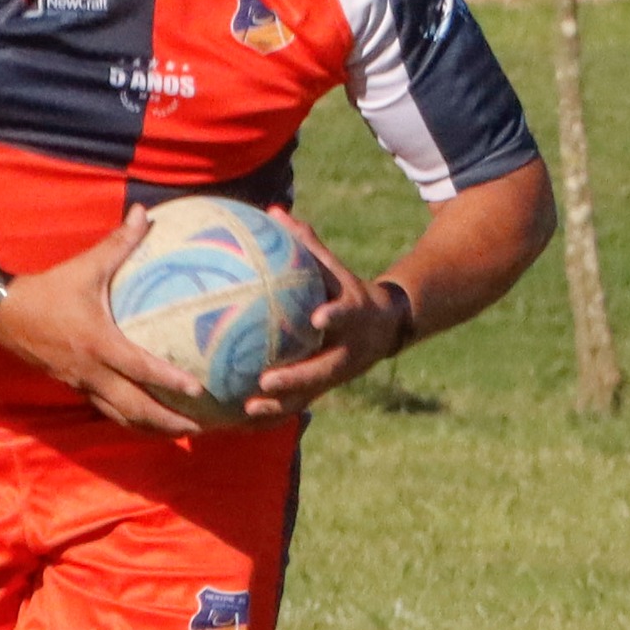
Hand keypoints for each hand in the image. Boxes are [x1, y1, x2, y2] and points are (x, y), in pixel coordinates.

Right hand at [0, 207, 206, 433]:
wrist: (3, 314)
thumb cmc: (49, 290)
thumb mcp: (86, 266)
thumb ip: (119, 243)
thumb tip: (144, 213)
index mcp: (99, 344)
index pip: (141, 368)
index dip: (170, 381)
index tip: (199, 391)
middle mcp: (93, 372)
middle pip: (135, 409)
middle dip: (167, 421)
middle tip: (198, 428)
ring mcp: (82, 384)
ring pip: (121, 416)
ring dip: (151, 427)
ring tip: (178, 432)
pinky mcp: (74, 387)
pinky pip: (106, 409)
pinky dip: (129, 418)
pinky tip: (146, 420)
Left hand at [243, 210, 409, 421]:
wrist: (387, 327)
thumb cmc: (349, 290)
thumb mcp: (335, 268)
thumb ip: (307, 244)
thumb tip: (274, 212)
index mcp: (354, 317)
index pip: (344, 316)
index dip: (333, 318)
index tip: (316, 319)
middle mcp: (349, 351)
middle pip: (324, 370)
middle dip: (297, 378)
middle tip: (266, 381)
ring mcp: (339, 374)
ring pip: (309, 395)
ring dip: (280, 405)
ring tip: (248, 409)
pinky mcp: (328, 388)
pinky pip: (298, 404)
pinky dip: (273, 412)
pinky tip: (242, 418)